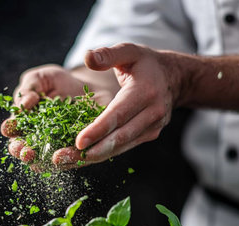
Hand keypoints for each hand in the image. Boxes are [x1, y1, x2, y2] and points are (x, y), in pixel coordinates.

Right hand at [0, 64, 114, 169]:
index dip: (10, 131)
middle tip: (27, 152)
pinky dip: (71, 159)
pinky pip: (73, 159)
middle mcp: (37, 141)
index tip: (10, 128)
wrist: (86, 88)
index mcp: (23, 124)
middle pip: (26, 153)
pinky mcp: (77, 152)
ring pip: (47, 162)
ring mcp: (56, 148)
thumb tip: (24, 103)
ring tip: (48, 157)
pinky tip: (71, 154)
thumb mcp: (40, 78)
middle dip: (24, 153)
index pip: (12, 132)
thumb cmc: (57, 83)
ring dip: (46, 162)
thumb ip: (28, 88)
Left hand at [54, 43, 180, 167]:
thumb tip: (88, 58)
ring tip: (66, 162)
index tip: (78, 142)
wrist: (174, 78)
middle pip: (119, 138)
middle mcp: (152, 114)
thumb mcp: (129, 50)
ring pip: (120, 147)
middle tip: (64, 158)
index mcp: (146, 92)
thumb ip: (108, 54)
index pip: (119, 114)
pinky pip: (122, 147)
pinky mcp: (147, 136)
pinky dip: (102, 154)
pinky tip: (80, 158)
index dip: (98, 129)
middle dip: (92, 151)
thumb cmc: (146, 63)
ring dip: (93, 157)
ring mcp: (152, 128)